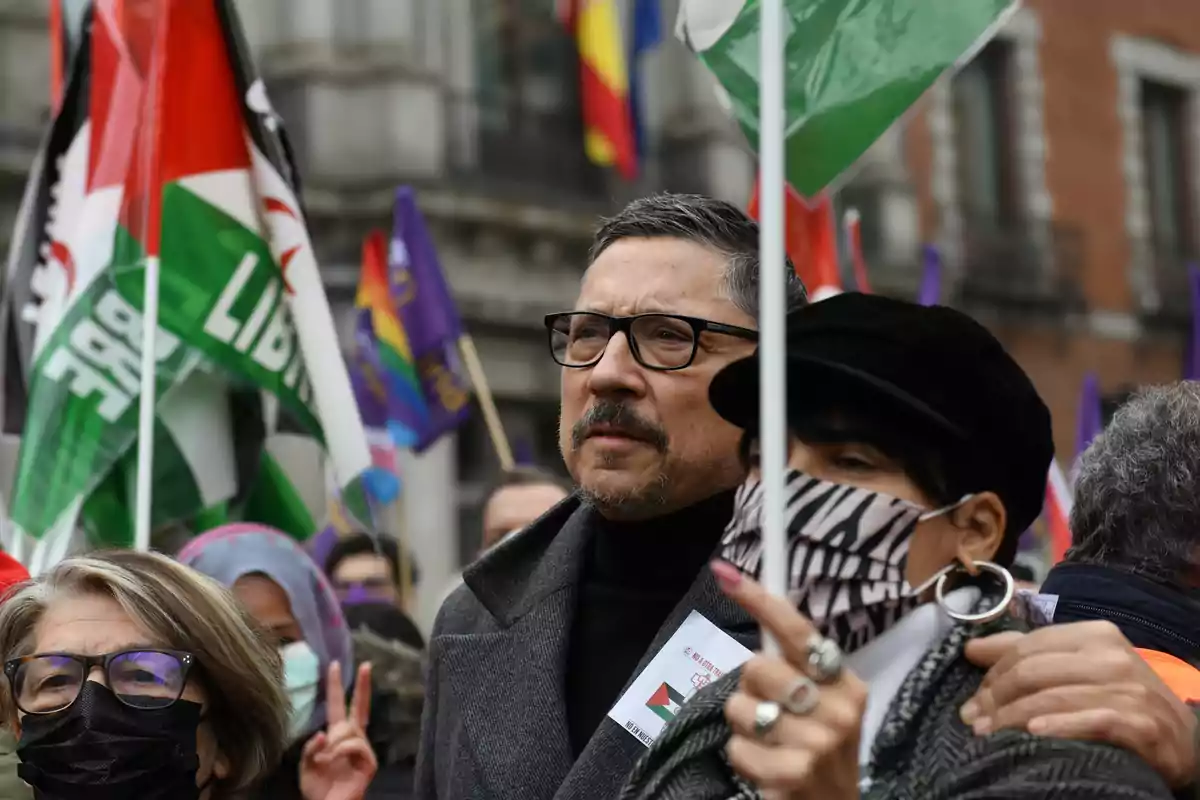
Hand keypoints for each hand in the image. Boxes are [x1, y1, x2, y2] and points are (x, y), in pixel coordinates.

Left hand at [300, 661, 378, 799]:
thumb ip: (311, 747)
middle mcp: (352, 738)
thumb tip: (324, 733)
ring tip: (325, 761)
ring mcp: (363, 749)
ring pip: (349, 731)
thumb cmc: (318, 788)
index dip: (337, 686)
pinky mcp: (369, 762)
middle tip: (366, 665)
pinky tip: (333, 762)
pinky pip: (353, 745)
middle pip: (359, 707)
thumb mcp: (306, 765)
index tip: (335, 665)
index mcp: (337, 736)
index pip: (338, 706)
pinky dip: (339, 753)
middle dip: (363, 686)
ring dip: (333, 745)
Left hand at [713, 561, 863, 799]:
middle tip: (772, 711)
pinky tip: (767, 769)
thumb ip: (795, 666)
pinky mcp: (792, 775)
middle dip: (750, 688)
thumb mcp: (823, 704)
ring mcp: (816, 744)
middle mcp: (837, 710)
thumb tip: (759, 612)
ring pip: (740, 708)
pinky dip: (743, 758)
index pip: (797, 631)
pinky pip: (736, 748)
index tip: (724, 573)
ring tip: (771, 744)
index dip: (760, 600)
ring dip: (745, 727)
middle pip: (757, 668)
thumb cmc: (820, 748)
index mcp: (845, 683)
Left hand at [962, 620, 1196, 787]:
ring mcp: (1127, 688)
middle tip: (972, 719)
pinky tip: (1032, 734)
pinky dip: (1057, 727)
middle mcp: (1111, 656)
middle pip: (1032, 670)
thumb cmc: (1121, 697)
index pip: (1027, 647)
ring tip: (986, 732)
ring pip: (1051, 697)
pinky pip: (1088, 721)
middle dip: (994, 696)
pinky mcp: (1139, 723)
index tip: (973, 697)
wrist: (1183, 738)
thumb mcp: (1079, 666)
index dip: (993, 672)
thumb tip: (971, 649)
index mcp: (1094, 634)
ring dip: (1011, 717)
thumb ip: (1027, 654)